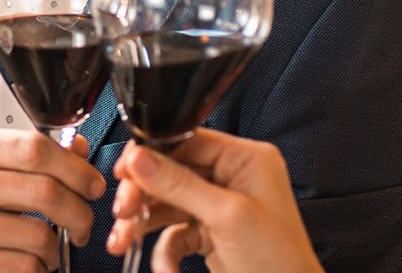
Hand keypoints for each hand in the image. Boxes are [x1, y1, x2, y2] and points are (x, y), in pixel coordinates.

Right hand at [0, 127, 106, 272]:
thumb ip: (21, 156)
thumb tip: (79, 148)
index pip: (34, 148)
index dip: (76, 168)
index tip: (92, 183)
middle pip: (45, 192)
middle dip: (80, 212)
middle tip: (83, 222)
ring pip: (40, 238)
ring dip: (56, 249)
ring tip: (46, 249)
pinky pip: (23, 269)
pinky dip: (36, 270)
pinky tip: (26, 265)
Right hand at [104, 130, 322, 272]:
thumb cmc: (278, 260)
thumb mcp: (226, 216)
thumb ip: (180, 184)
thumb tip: (141, 158)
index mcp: (246, 160)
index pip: (188, 142)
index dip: (152, 155)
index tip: (124, 170)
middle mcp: (232, 178)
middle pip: (172, 173)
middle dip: (144, 194)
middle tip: (124, 210)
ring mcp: (220, 207)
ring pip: (167, 204)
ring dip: (143, 224)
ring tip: (124, 241)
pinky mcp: (210, 234)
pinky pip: (175, 233)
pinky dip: (164, 252)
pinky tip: (165, 268)